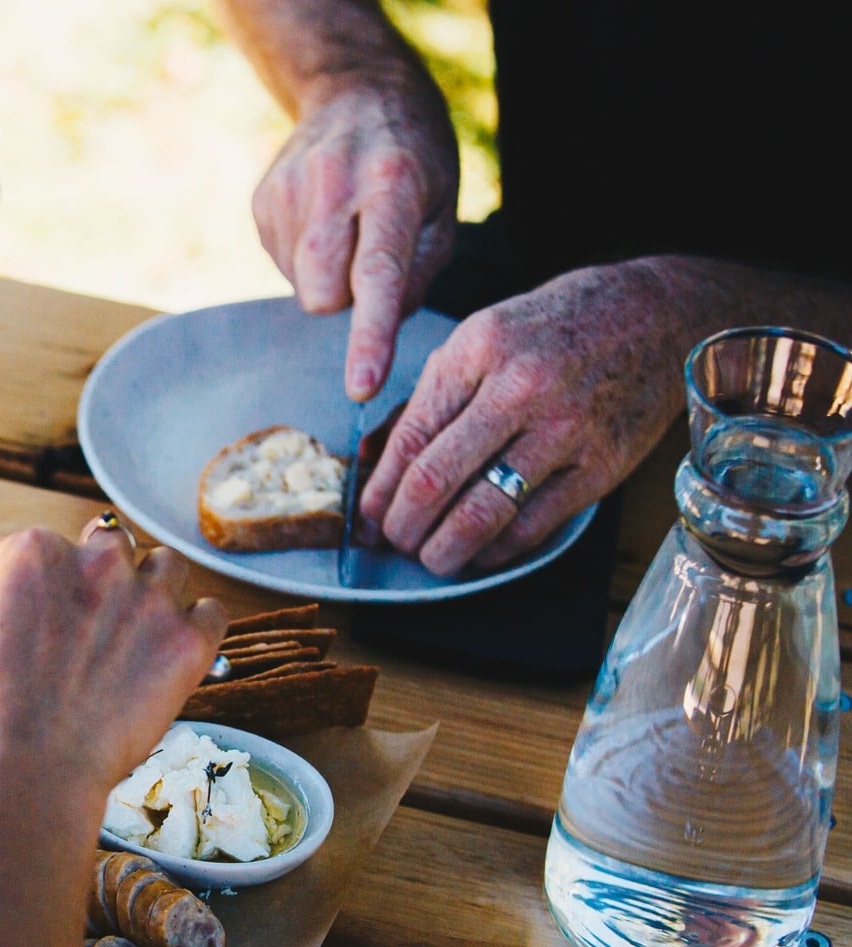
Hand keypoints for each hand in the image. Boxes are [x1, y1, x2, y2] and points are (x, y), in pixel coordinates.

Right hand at [0, 526, 227, 798]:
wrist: (36, 764)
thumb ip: (16, 599)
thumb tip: (33, 603)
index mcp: (39, 555)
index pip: (41, 542)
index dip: (38, 573)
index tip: (32, 593)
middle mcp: (99, 562)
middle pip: (113, 540)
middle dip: (103, 567)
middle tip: (95, 604)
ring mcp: (149, 598)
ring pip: (167, 565)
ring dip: (155, 587)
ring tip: (141, 625)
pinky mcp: (188, 639)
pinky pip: (211, 611)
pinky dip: (197, 625)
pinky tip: (177, 647)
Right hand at [253, 79, 458, 399]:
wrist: (357, 90)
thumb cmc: (414, 160)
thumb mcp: (443, 207)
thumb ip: (417, 273)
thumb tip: (378, 324)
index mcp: (392, 183)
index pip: (376, 274)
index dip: (369, 335)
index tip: (361, 385)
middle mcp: (333, 183)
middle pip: (323, 294)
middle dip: (345, 299)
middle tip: (370, 256)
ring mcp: (288, 191)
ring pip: (302, 285)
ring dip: (328, 275)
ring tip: (348, 226)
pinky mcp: (262, 201)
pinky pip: (283, 266)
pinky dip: (306, 259)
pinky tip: (323, 219)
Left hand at [358, 261, 688, 574]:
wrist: (655, 316)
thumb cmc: (553, 330)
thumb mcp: (479, 339)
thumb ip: (424, 400)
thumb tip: (368, 462)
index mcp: (477, 350)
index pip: (410, 439)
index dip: (378, 492)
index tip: (363, 520)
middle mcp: (519, 389)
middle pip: (435, 480)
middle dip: (402, 526)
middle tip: (394, 542)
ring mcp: (564, 430)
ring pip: (481, 513)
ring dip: (443, 550)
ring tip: (430, 558)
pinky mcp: (600, 466)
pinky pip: (532, 526)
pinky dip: (495, 550)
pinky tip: (479, 551)